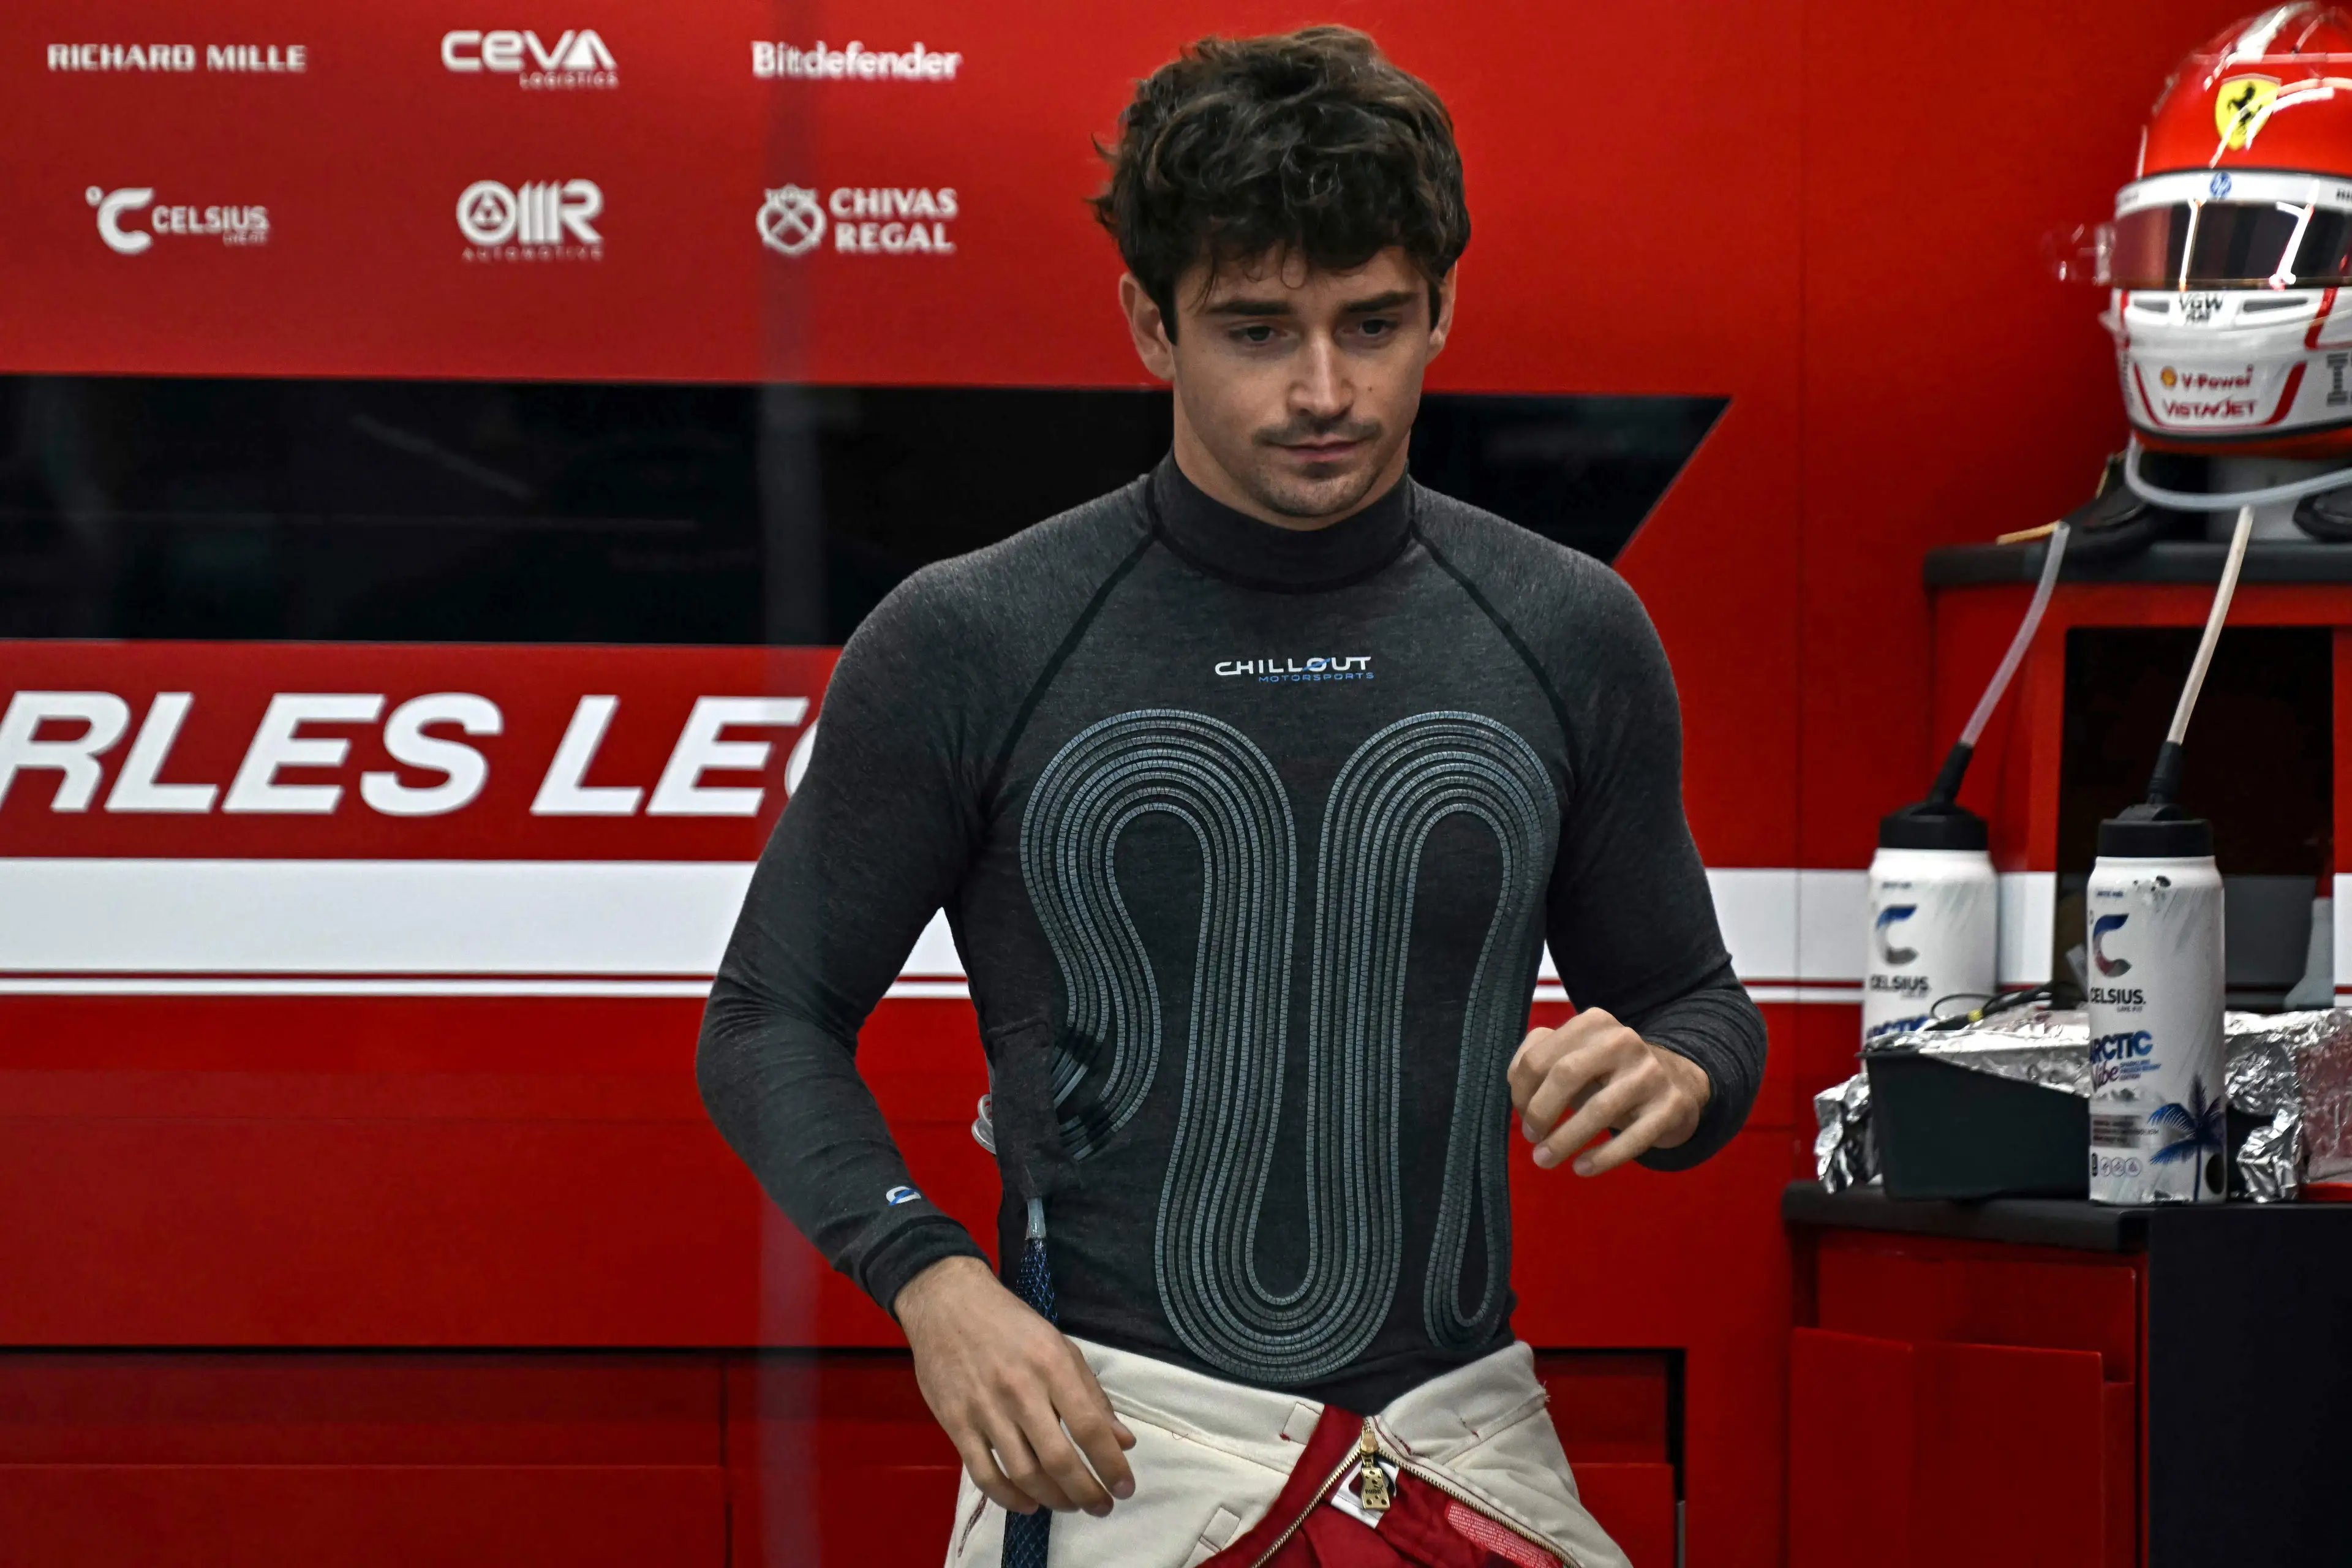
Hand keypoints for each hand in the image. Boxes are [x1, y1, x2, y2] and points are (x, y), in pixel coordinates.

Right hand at [894, 1255, 1137, 1516]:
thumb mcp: (1060, 1346)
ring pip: (1023, 1473)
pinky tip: (1028, 1504)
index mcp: (1051, 1365)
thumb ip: (1092, 1395)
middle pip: (1058, 1459)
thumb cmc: (1010, 1323)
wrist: (946, 1303)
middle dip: (1086, 1493)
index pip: (1089, 1427)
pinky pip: (984, 1475)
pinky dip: (1009, 1498)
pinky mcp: (955, 1423)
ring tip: (1070, 1505)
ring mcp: (984, 1409)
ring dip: (1053, 1500)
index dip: (1111, 1465)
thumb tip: (1123, 1442)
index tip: (1125, 1488)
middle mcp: (1019, 1390)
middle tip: (1101, 1507)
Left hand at [1508, 1009, 1710, 1176]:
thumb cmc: (1610, 1073)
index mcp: (1593, 1023)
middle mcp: (1624, 1041)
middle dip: (1540, 1112)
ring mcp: (1651, 1073)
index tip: (1520, 1114)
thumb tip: (1516, 1083)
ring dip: (1565, 1140)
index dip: (1522, 1091)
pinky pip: (1633, 1137)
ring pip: (1599, 1110)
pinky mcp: (1672, 1106)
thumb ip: (1538, 1059)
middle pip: (1567, 1075)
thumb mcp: (1576, 1056)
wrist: (1679, 1083)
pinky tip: (1581, 1169)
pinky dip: (1603, 1157)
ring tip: (1544, 1160)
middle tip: (1532, 1138)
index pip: (1540, 1056)